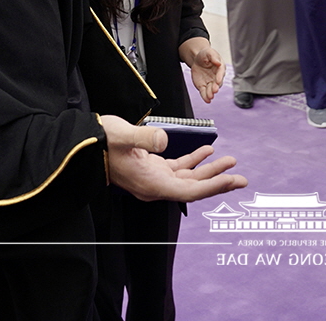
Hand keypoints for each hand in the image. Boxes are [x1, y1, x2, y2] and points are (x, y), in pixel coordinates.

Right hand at [100, 115, 246, 201]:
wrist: (83, 145)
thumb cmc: (100, 142)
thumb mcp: (121, 136)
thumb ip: (143, 138)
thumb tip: (163, 141)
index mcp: (150, 183)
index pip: (189, 190)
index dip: (212, 186)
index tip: (232, 181)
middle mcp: (155, 185)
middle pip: (193, 187)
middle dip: (218, 181)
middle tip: (241, 177)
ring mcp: (153, 177)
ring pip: (188, 177)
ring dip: (209, 169)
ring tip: (230, 160)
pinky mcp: (151, 167)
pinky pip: (178, 168)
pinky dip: (193, 160)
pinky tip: (207, 151)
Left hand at [183, 40, 225, 102]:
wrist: (197, 59)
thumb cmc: (205, 55)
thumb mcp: (208, 52)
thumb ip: (213, 57)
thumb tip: (218, 63)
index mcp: (220, 67)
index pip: (221, 73)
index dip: (219, 77)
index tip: (218, 81)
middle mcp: (216, 76)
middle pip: (217, 83)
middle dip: (216, 87)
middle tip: (214, 90)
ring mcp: (210, 82)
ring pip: (211, 89)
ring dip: (211, 93)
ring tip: (210, 97)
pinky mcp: (203, 86)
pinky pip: (204, 92)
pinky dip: (205, 97)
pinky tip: (207, 100)